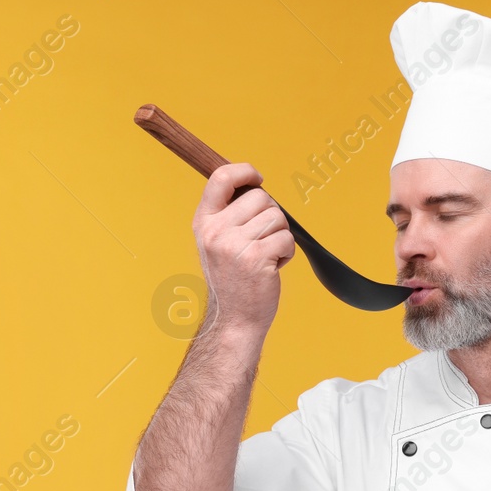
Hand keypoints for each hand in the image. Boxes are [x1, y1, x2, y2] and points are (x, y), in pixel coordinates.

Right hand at [192, 163, 294, 333]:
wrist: (234, 320)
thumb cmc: (233, 281)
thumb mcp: (217, 242)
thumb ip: (229, 215)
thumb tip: (256, 187)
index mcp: (204, 222)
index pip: (220, 178)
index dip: (244, 171)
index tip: (258, 178)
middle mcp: (215, 231)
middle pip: (261, 197)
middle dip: (272, 216)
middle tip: (263, 240)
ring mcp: (234, 245)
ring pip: (277, 217)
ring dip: (280, 236)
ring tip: (267, 255)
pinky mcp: (256, 258)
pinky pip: (286, 238)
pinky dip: (287, 252)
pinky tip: (273, 267)